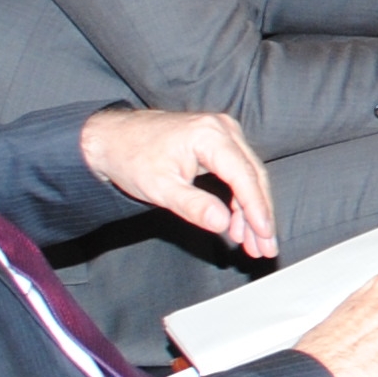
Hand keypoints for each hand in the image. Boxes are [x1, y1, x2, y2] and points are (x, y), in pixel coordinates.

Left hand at [80, 108, 274, 258]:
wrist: (112, 138)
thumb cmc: (131, 157)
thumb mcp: (160, 188)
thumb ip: (193, 206)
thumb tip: (223, 224)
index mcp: (210, 135)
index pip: (244, 176)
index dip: (257, 208)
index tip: (265, 234)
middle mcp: (223, 129)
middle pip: (253, 177)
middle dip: (260, 215)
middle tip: (265, 247)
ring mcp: (223, 134)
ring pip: (249, 177)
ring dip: (252, 212)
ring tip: (254, 244)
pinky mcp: (219, 143)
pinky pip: (238, 173)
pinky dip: (240, 200)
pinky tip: (238, 226)